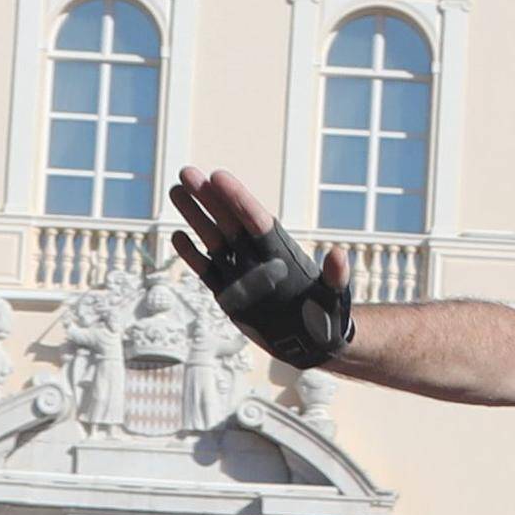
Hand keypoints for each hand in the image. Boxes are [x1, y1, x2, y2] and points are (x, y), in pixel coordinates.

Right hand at [169, 167, 356, 366]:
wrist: (313, 342)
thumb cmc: (328, 314)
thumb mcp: (333, 295)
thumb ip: (335, 275)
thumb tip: (338, 254)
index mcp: (280, 252)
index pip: (255, 220)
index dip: (237, 198)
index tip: (218, 176)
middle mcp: (257, 257)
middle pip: (229, 221)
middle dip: (208, 197)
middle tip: (186, 172)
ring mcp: (241, 273)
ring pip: (213, 239)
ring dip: (195, 216)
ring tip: (176, 190)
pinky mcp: (229, 294)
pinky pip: (207, 271)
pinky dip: (192, 255)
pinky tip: (178, 236)